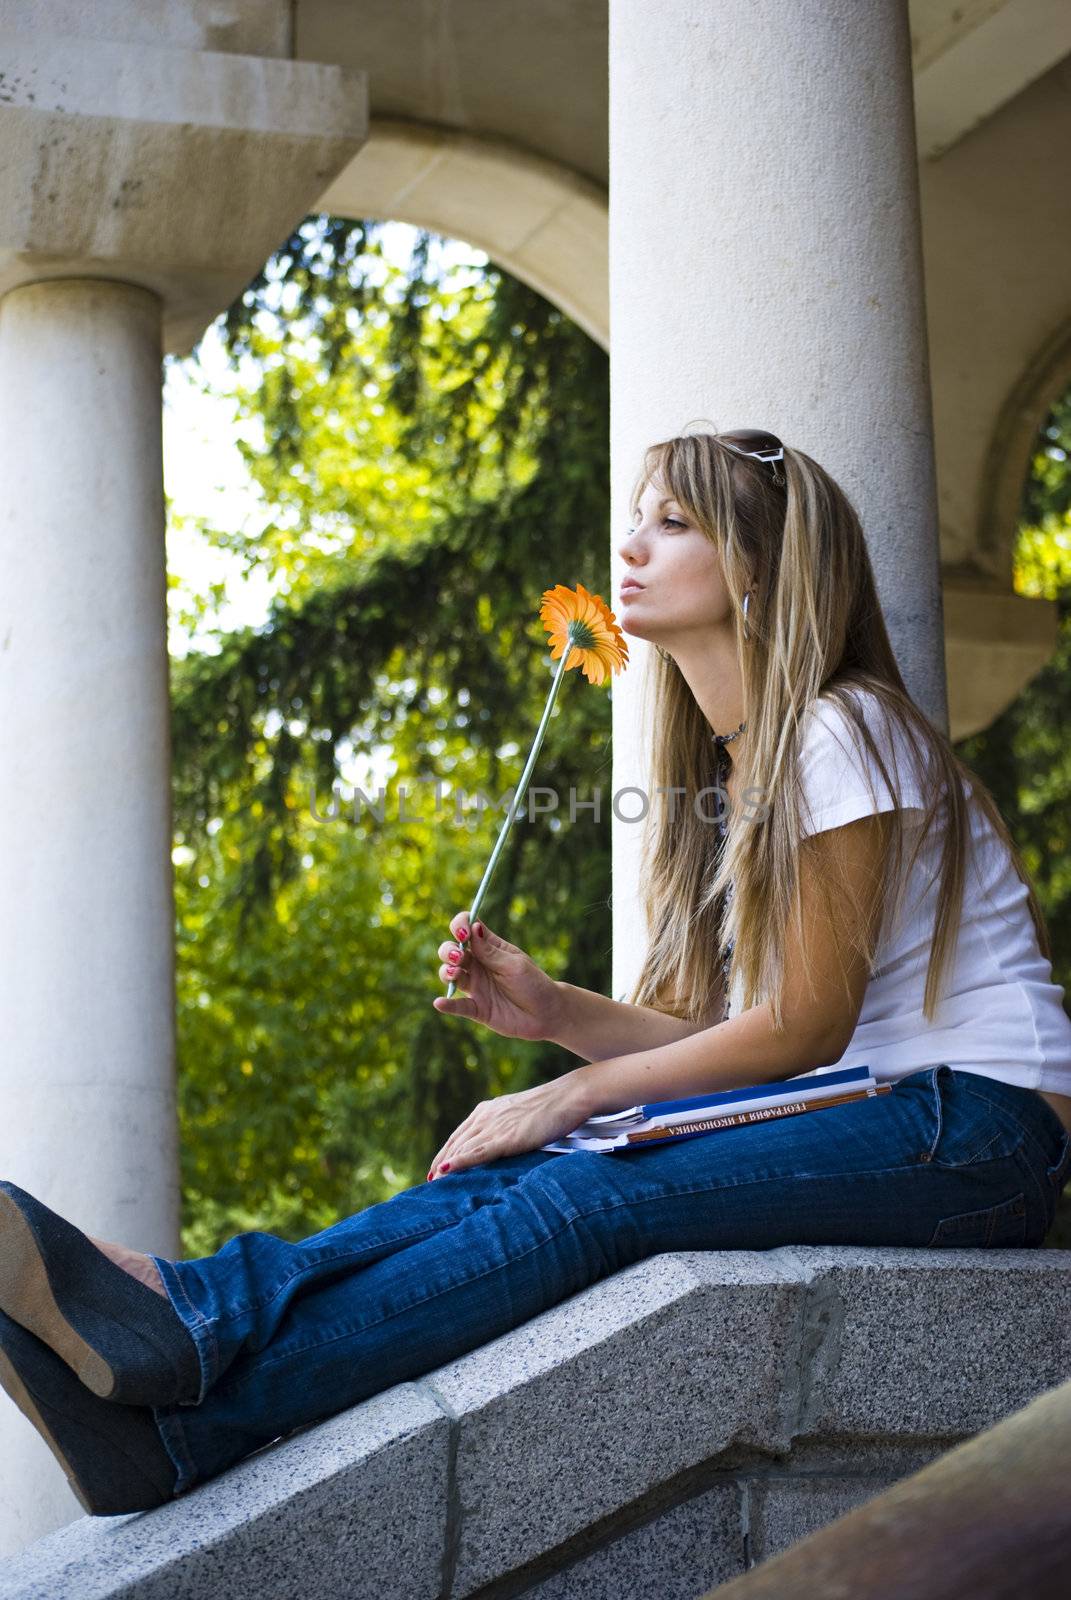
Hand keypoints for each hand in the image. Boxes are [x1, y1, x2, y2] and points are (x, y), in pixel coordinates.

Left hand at [427, 1076, 589, 1178]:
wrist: (569, 1097)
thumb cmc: (552, 1108)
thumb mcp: (521, 1116)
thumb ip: (507, 1127)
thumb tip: (503, 1142)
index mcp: (488, 1110)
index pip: (459, 1135)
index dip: (446, 1152)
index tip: (436, 1169)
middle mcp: (486, 1116)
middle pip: (454, 1143)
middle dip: (440, 1163)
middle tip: (429, 1182)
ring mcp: (494, 1127)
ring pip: (461, 1150)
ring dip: (444, 1167)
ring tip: (432, 1184)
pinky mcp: (506, 1138)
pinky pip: (476, 1153)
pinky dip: (459, 1162)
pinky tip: (445, 1171)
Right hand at [433, 914, 563, 1041]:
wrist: (547, 1014)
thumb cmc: (534, 984)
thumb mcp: (514, 965)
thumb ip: (491, 952)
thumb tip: (472, 927)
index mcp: (489, 947)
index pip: (467, 928)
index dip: (460, 926)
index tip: (464, 933)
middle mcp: (478, 965)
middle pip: (451, 950)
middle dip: (448, 950)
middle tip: (459, 957)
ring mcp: (475, 986)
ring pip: (449, 974)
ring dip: (446, 972)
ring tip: (455, 974)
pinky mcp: (476, 1008)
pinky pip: (457, 1006)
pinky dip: (447, 1004)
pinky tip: (440, 1003)